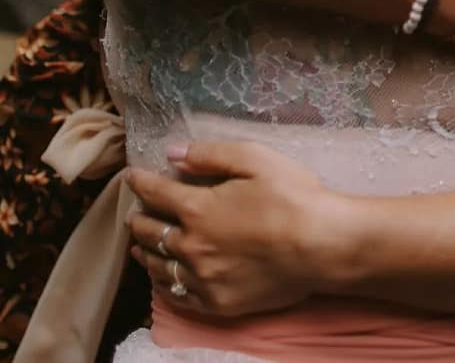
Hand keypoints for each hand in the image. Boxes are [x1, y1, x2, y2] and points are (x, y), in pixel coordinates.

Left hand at [126, 141, 352, 316]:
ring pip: (160, 267)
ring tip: (139, 245)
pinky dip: (164, 283)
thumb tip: (173, 153)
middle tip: (135, 213)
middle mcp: (192, 246)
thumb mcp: (254, 159)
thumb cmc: (292, 195)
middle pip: (151, 232)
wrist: (321, 246)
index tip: (131, 176)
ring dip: (145, 252)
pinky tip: (163, 277)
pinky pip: (179, 296)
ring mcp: (203, 279)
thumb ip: (210, 155)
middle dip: (139, 219)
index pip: (156, 193)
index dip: (140, 183)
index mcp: (198, 209)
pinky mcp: (218, 303)